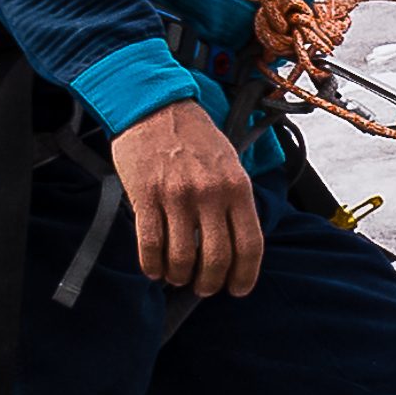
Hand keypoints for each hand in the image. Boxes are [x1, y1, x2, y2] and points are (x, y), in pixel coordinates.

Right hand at [112, 99, 265, 298]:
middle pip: (217, 258)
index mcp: (237, 186)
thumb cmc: (193, 136)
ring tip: (178, 278)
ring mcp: (177, 197)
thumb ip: (236, 200)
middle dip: (210, 283)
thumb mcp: (230, 162)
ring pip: (182, 258)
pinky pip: (150, 245)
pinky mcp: (146, 197)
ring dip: (180, 277)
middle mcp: (210, 194)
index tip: (238, 288)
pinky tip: (155, 270)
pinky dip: (152, 266)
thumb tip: (238, 243)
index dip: (245, 275)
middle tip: (204, 288)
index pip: (249, 244)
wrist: (154, 106)